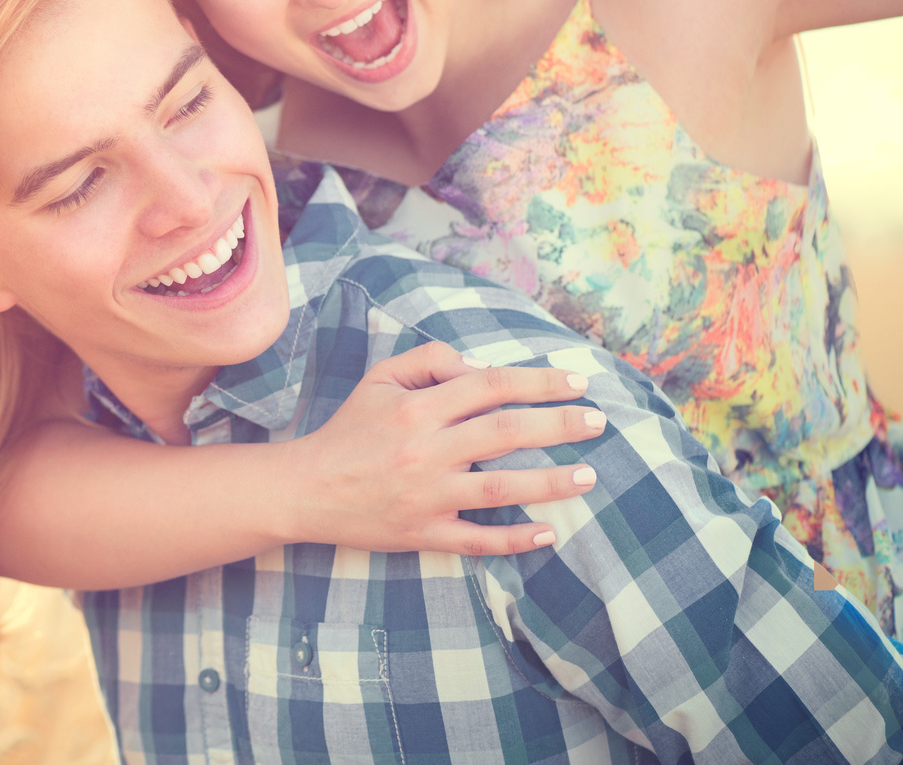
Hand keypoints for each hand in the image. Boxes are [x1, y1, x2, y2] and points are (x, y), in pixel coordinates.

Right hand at [286, 340, 602, 555]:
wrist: (305, 489)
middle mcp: (424, 450)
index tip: (575, 382)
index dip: (537, 382)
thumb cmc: (348, 430)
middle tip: (598, 421)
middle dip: (557, 425)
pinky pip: (475, 540)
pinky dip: (513, 540)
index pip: (489, 386)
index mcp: (416, 407)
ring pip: (499, 488)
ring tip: (587, 476)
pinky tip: (548, 533)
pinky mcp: (422, 533)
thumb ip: (429, 362)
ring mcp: (426, 496)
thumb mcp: (379, 379)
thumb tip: (480, 366)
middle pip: (504, 432)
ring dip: (548, 482)